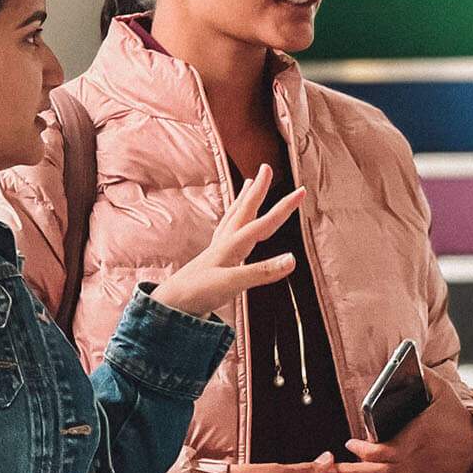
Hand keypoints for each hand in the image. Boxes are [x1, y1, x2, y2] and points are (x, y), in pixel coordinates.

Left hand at [151, 164, 304, 317]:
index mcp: (233, 245)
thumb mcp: (233, 284)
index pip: (264, 222)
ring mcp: (218, 249)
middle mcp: (225, 242)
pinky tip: (234, 222)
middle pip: (245, 209)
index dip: (284, 207)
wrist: (170, 304)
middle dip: (258, 189)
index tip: (302, 190)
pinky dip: (233, 218)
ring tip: (249, 183)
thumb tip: (292, 259)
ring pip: (234, 216)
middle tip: (266, 167)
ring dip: (244, 199)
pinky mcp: (212, 259)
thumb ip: (263, 271)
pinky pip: (226, 229)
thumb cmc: (198, 293)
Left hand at [335, 367, 472, 472]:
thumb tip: (408, 360)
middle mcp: (414, 461)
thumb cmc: (457, 420)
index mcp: (416, 438)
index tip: (350, 443)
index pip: (380, 452)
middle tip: (336, 466)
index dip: (361, 450)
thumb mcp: (443, 392)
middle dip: (351, 471)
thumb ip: (424, 376)